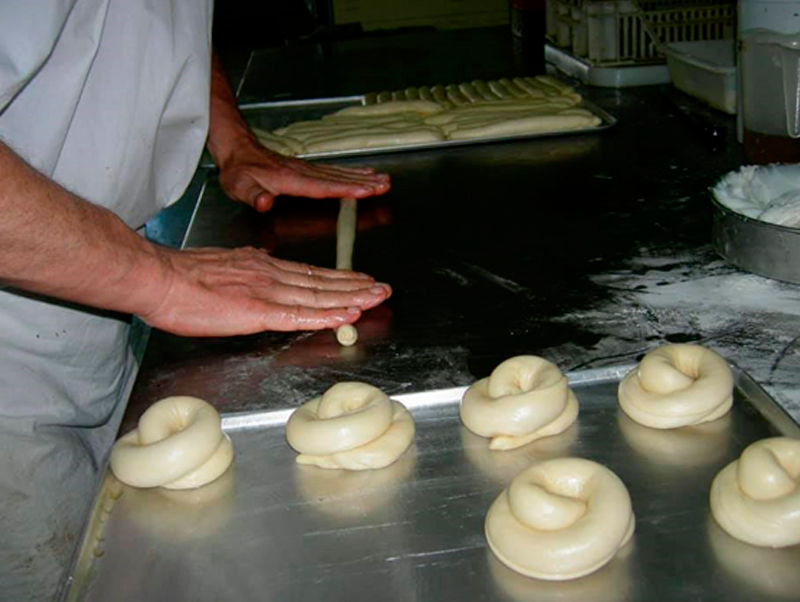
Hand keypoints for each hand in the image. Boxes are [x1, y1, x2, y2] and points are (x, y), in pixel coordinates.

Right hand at [139, 246, 391, 336]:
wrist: (158, 277)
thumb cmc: (180, 278)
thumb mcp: (222, 265)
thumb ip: (246, 271)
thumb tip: (259, 269)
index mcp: (261, 265)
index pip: (308, 273)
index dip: (338, 278)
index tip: (359, 280)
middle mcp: (270, 274)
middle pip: (321, 282)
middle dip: (355, 286)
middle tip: (382, 288)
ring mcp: (267, 291)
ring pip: (318, 296)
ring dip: (351, 298)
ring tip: (376, 298)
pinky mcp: (258, 310)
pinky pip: (300, 315)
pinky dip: (327, 315)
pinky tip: (347, 315)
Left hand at [217, 137, 390, 211]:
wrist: (237, 151)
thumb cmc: (239, 173)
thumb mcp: (238, 187)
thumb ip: (253, 196)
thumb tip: (264, 203)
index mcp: (290, 180)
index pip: (323, 186)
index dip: (345, 189)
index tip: (365, 191)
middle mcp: (304, 173)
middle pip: (339, 178)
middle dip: (364, 182)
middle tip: (386, 185)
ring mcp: (308, 169)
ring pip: (340, 174)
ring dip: (364, 177)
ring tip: (384, 181)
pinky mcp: (309, 169)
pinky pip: (335, 171)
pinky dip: (353, 172)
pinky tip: (366, 174)